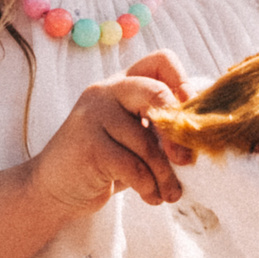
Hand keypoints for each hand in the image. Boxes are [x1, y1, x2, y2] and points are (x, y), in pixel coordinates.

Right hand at [28, 51, 189, 212]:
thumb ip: (159, 126)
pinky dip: (148, 186)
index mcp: (123, 83)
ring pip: (146, 142)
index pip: (161, 60)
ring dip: (165, 175)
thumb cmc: (105, 161)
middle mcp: (107, 91)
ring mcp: (93, 115)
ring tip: (170, 193)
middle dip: (178, 131)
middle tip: (187, 160)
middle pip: (156, 92)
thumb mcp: (135, 137)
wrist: (54, 188)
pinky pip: (132, 166)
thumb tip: (203, 133)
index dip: (185, 84)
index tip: (194, 119)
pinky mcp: (88, 145)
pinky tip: (151, 197)